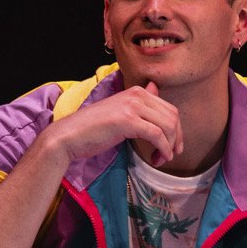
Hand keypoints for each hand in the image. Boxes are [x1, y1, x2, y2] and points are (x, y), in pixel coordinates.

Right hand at [41, 81, 183, 167]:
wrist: (70, 136)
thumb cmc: (94, 128)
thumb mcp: (121, 112)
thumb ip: (140, 103)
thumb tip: (155, 88)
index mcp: (137, 91)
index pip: (170, 110)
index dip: (176, 132)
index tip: (170, 148)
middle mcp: (137, 95)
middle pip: (173, 117)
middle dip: (175, 140)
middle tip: (168, 156)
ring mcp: (132, 106)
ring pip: (168, 126)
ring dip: (169, 147)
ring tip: (160, 159)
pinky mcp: (128, 121)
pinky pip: (157, 135)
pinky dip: (162, 150)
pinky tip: (156, 159)